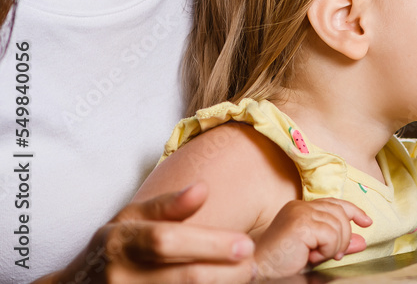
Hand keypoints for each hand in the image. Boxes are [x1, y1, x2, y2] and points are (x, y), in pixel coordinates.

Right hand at [47, 182, 256, 283]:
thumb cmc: (116, 247)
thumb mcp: (131, 219)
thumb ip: (168, 206)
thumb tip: (203, 189)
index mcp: (120, 242)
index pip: (168, 242)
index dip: (211, 243)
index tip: (246, 244)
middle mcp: (120, 277)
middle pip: (184, 278)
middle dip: (226, 273)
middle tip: (253, 266)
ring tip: (244, 278)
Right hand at [253, 198, 371, 278]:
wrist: (260, 268)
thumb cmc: (284, 261)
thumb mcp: (317, 250)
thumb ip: (339, 243)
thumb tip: (362, 241)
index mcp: (302, 207)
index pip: (335, 203)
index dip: (354, 211)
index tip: (367, 222)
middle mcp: (301, 206)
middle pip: (340, 214)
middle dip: (343, 237)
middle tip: (332, 255)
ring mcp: (301, 212)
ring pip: (338, 225)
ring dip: (333, 246)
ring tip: (317, 256)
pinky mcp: (301, 224)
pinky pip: (330, 235)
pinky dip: (327, 250)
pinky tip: (312, 256)